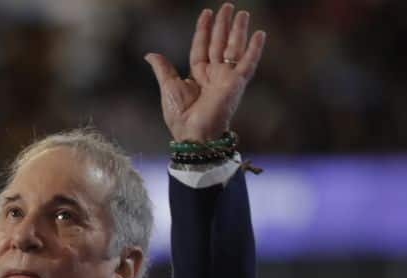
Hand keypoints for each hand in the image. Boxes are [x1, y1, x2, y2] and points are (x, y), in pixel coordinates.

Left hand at [144, 3, 265, 142]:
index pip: (201, 46)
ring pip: (233, 48)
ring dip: (238, 31)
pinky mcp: (237, 84)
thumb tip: (150, 54)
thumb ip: (163, 69)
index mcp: (198, 75)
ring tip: (242, 13)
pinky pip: (248, 64)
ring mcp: (226, 78)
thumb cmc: (180, 116)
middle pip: (219, 43)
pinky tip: (259, 34)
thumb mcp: (168, 87)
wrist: (192, 133)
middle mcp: (214, 74)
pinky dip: (254, 50)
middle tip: (227, 6)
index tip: (206, 12)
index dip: (203, 30)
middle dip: (223, 25)